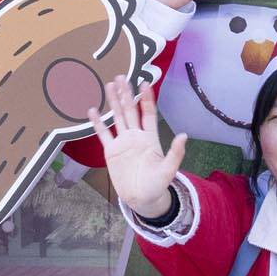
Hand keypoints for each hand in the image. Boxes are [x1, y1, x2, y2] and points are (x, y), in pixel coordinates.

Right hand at [93, 77, 186, 217]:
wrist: (142, 198)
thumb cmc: (158, 184)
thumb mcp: (169, 169)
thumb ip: (175, 153)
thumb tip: (184, 135)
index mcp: (150, 138)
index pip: (148, 113)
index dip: (146, 98)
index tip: (144, 83)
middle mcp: (136, 136)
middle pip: (130, 110)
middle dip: (126, 94)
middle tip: (121, 77)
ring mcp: (123, 142)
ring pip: (117, 117)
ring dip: (113, 102)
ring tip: (108, 85)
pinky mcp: (111, 151)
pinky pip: (103, 134)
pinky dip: (97, 123)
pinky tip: (92, 110)